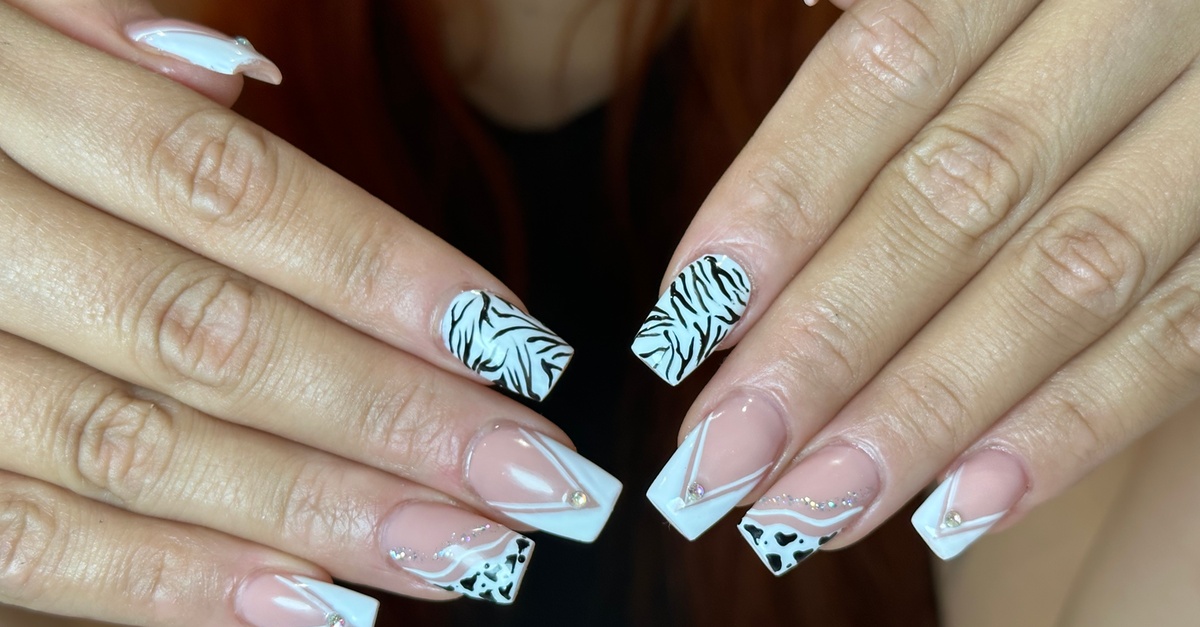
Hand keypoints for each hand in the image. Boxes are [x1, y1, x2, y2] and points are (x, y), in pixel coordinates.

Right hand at [0, 2, 619, 623]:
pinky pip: (23, 541)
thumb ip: (86, 26)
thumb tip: (235, 77)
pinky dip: (168, 587)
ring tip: (468, 556)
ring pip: (132, 454)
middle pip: (206, 337)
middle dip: (390, 419)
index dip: (381, 274)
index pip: (223, 194)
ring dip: (318, 519)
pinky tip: (312, 611)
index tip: (518, 344)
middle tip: (538, 481)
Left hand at [640, 0, 1199, 570]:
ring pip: (1068, 276)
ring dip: (926, 412)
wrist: (1185, 19)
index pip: (889, 67)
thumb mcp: (968, 2)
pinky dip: (1072, 425)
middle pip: (961, 191)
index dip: (780, 198)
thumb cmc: (1032, 23)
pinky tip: (961, 507)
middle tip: (717, 462)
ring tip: (809, 508)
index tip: (683, 323)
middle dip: (828, 341)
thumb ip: (876, 77)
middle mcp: (1136, 17)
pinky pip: (1184, 331)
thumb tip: (729, 260)